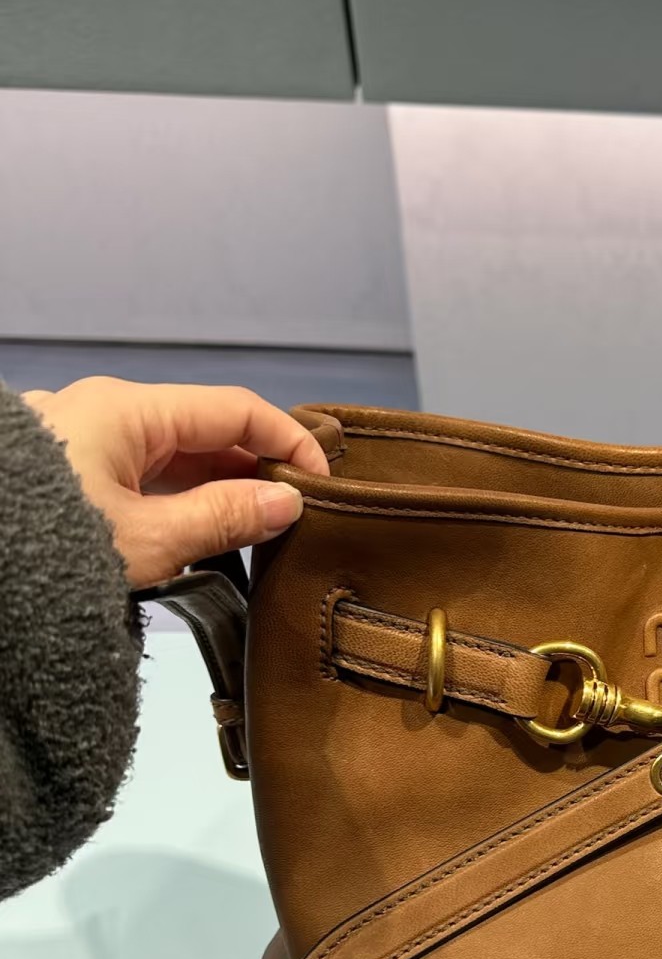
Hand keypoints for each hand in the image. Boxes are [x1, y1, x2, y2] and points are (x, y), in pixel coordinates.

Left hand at [24, 375, 329, 586]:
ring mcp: (83, 442)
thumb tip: (285, 502)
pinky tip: (203, 537)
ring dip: (219, 490)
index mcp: (128, 409)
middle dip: (256, 469)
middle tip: (298, 516)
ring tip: (257, 535)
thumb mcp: (148, 540)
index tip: (324, 482)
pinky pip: (142, 476)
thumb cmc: (41, 550)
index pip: (236, 409)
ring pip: (173, 456)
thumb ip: (224, 517)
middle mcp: (105, 413)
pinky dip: (180, 501)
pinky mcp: (69, 476)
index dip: (288, 441)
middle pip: (206, 430)